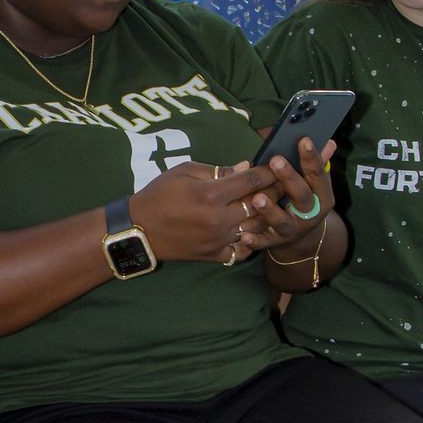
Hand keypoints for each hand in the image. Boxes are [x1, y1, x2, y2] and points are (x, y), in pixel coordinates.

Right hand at [128, 160, 277, 263]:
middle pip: (260, 204)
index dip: (268, 172)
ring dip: (267, 216)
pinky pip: (242, 250)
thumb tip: (244, 167)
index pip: (251, 180)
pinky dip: (250, 241)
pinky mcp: (215, 255)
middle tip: (282, 184)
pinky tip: (252, 231)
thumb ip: (216, 170)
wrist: (140, 229)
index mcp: (211, 194)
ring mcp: (219, 239)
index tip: (277, 166)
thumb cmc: (159, 194)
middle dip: (274, 192)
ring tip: (271, 206)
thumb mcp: (183, 171)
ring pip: (257, 228)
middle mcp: (220, 218)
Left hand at [238, 137, 335, 253]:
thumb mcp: (313, 184)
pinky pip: (264, 242)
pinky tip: (243, 236)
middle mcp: (310, 214)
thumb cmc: (302, 200)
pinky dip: (254, 240)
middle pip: (302, 196)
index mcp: (321, 195)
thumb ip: (318, 164)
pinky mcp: (275, 241)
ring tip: (258, 198)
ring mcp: (292, 229)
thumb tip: (329, 141)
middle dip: (289, 178)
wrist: (302, 239)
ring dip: (269, 210)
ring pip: (282, 220)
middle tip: (276, 161)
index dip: (312, 158)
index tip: (303, 140)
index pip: (318, 174)